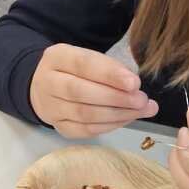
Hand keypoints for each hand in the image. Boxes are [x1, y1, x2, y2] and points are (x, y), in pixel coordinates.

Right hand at [28, 44, 157, 137]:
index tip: (135, 83)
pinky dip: (109, 126)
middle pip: (80, 92)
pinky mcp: (58, 126)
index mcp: (56, 57)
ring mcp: (49, 107)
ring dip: (117, 114)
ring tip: (140, 110)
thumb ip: (111, 69)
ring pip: (84, 114)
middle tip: (141, 100)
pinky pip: (85, 130)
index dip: (110, 75)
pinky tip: (126, 119)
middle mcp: (47, 82)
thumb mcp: (91, 59)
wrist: (48, 87)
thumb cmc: (77, 70)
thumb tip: (135, 87)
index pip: (82, 65)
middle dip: (115, 97)